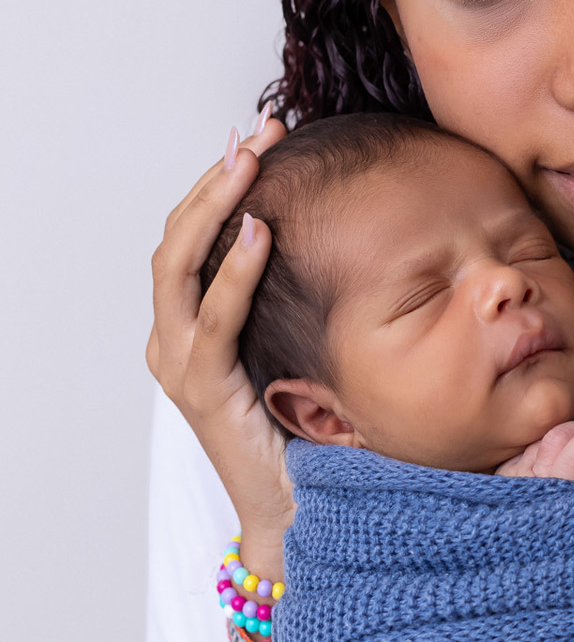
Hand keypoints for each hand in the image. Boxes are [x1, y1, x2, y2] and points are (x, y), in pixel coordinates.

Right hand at [147, 117, 293, 561]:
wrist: (295, 506)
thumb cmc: (298, 426)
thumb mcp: (291, 342)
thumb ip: (291, 294)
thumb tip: (334, 227)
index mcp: (187, 326)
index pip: (188, 237)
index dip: (216, 184)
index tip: (257, 136)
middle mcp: (171, 340)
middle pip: (175, 240)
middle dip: (215, 181)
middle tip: (256, 134)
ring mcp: (180, 365)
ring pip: (179, 268)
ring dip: (215, 207)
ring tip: (249, 163)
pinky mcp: (205, 391)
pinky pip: (213, 321)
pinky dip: (233, 272)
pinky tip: (259, 232)